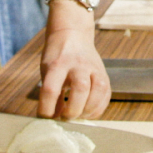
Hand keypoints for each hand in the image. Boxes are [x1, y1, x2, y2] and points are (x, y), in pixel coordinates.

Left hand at [39, 2, 109, 119]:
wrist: (73, 34)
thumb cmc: (57, 57)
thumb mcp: (47, 71)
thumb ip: (50, 94)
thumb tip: (54, 119)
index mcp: (57, 64)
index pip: (51, 89)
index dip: (47, 108)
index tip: (45, 118)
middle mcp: (77, 64)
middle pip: (80, 88)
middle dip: (73, 110)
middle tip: (66, 118)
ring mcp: (94, 68)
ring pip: (98, 89)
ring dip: (89, 109)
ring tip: (79, 116)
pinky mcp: (104, 73)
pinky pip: (106, 94)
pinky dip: (98, 108)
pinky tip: (88, 112)